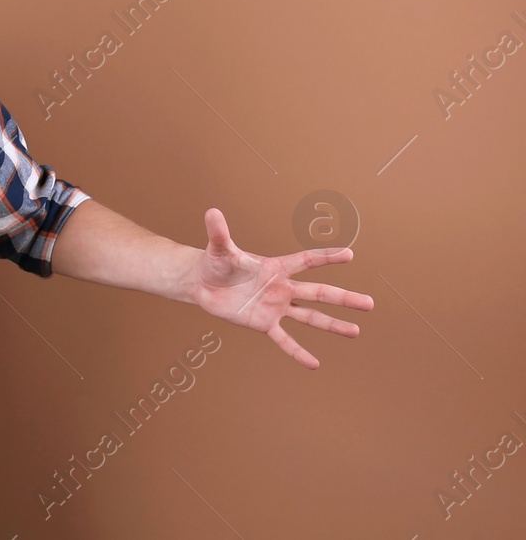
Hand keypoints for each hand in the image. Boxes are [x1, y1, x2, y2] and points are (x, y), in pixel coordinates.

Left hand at [187, 207, 373, 368]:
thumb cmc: (215, 262)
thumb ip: (219, 232)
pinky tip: (314, 364)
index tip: (350, 254)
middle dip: (344, 298)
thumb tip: (211, 211)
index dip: (326, 257)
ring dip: (332, 325)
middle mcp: (282, 288)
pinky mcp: (263, 323)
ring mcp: (275, 307)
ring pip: (310, 317)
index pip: (306, 261)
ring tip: (356, 331)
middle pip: (318, 292)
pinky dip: (297, 352)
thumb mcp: (218, 248)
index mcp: (275, 268)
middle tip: (370, 303)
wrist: (203, 284)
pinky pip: (284, 340)